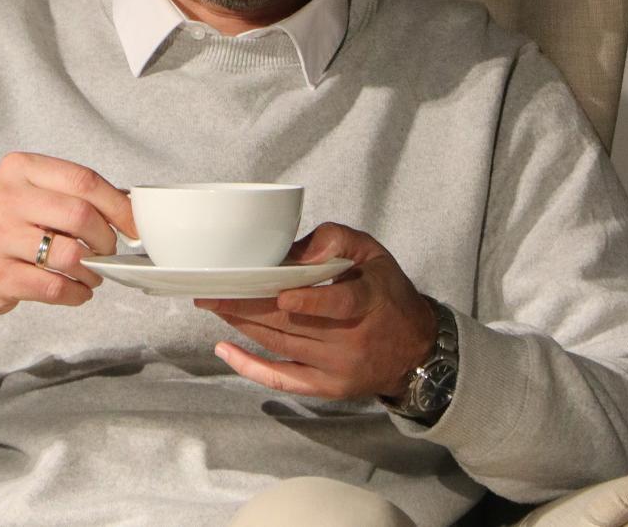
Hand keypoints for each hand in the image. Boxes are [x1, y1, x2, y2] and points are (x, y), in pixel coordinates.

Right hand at [0, 152, 136, 343]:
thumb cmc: (3, 227)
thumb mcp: (29, 195)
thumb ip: (71, 194)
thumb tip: (129, 206)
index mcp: (20, 169)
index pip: (83, 180)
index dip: (118, 205)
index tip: (134, 225)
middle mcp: (6, 198)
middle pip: (80, 215)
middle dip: (106, 239)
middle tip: (108, 251)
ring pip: (70, 254)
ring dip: (93, 270)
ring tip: (92, 273)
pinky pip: (54, 287)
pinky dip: (76, 292)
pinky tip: (78, 290)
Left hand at [194, 222, 435, 398]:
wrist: (416, 349)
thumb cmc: (386, 292)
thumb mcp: (372, 253)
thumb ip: (336, 240)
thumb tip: (297, 252)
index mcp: (368, 302)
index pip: (340, 304)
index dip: (310, 301)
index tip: (281, 293)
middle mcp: (352, 340)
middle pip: (293, 324)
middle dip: (247, 305)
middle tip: (211, 290)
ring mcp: (337, 368)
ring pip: (281, 345)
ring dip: (242, 325)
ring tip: (213, 305)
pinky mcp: (326, 388)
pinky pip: (282, 380)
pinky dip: (250, 367)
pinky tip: (224, 349)